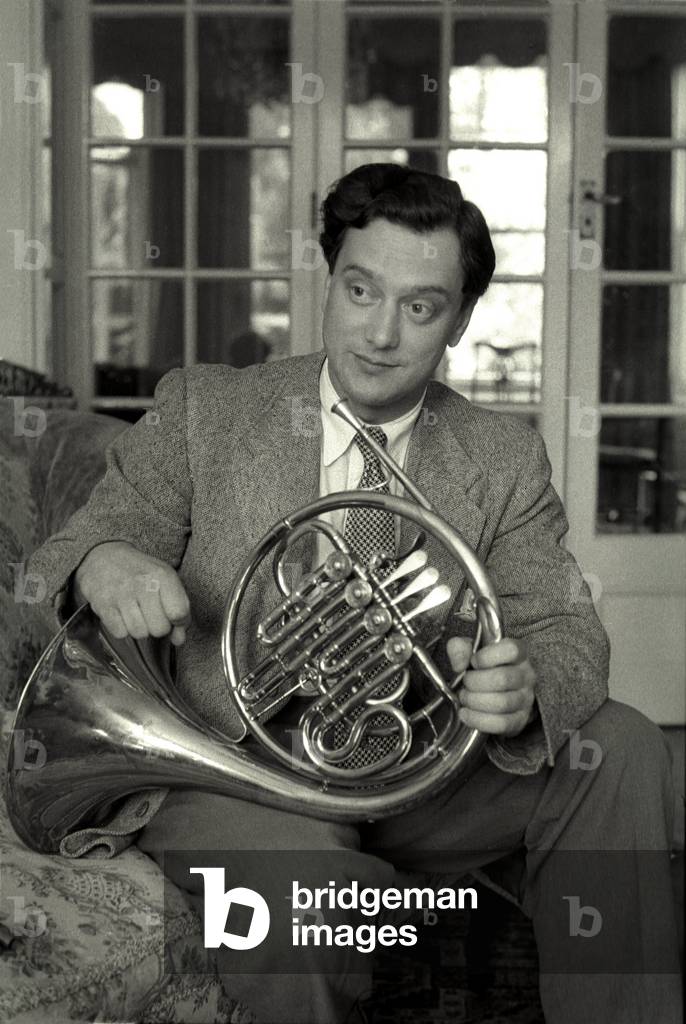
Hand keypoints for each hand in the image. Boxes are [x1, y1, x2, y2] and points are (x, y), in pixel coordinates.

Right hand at [74, 541, 190, 645]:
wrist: (104, 557)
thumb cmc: (141, 573)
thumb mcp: (166, 581)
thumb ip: (179, 609)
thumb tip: (179, 639)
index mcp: (163, 575)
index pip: (179, 613)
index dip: (177, 621)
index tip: (171, 615)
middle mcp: (143, 583)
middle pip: (160, 628)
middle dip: (157, 626)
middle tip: (150, 613)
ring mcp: (121, 594)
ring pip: (139, 633)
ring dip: (139, 628)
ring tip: (135, 612)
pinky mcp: (103, 604)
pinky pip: (120, 633)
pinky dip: (122, 628)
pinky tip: (121, 614)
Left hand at [447, 636, 536, 737]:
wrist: (494, 690)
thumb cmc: (484, 666)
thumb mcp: (470, 650)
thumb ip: (459, 648)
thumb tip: (459, 665)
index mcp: (518, 653)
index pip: (511, 651)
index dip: (486, 657)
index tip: (473, 662)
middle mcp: (526, 675)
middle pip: (503, 679)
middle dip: (474, 682)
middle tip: (464, 683)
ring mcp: (526, 699)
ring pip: (502, 703)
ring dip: (474, 701)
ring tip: (464, 697)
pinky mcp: (520, 719)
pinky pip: (501, 723)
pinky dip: (478, 720)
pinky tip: (465, 713)